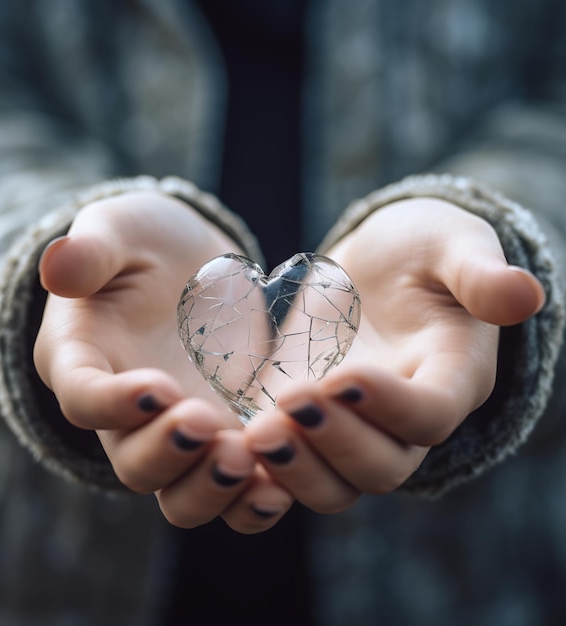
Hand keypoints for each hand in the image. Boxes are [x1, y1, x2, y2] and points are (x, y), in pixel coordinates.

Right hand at [34, 191, 291, 531]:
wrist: (194, 264)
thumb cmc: (147, 244)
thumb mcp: (120, 230)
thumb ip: (93, 249)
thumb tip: (57, 264)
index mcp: (85, 361)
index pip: (83, 398)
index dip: (113, 404)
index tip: (157, 388)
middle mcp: (127, 413)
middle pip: (135, 462)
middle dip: (169, 454)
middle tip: (208, 426)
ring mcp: (178, 431)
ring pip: (182, 491)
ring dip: (212, 488)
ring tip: (250, 463)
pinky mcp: (226, 433)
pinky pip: (233, 487)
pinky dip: (252, 496)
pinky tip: (282, 485)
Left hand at [246, 198, 544, 512]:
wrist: (376, 268)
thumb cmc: (420, 250)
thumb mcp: (450, 243)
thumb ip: (478, 271)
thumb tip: (524, 294)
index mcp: (448, 377)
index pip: (431, 415)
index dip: (392, 406)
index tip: (345, 375)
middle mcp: (401, 417)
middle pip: (381, 467)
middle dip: (336, 444)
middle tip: (289, 402)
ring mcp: (352, 428)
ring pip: (334, 483)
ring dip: (295, 469)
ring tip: (255, 433)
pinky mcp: (307, 424)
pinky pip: (290, 467)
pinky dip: (263, 470)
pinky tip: (230, 445)